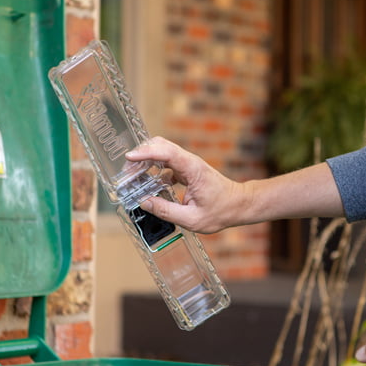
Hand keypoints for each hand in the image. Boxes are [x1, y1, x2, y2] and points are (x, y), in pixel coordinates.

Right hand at [124, 137, 247, 232]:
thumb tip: (144, 203)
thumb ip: (166, 211)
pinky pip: (165, 164)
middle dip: (140, 155)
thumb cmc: (221, 211)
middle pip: (160, 146)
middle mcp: (189, 162)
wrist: (238, 204)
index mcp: (193, 169)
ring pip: (161, 153)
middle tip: (127, 172)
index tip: (129, 158)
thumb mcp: (192, 219)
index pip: (166, 152)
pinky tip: (147, 185)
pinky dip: (152, 170)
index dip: (146, 153)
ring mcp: (187, 164)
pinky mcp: (185, 170)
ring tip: (132, 178)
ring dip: (144, 162)